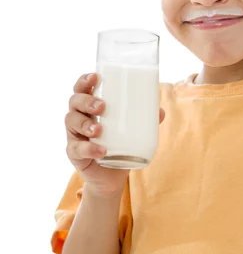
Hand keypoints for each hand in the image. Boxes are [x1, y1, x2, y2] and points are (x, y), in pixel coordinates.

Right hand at [65, 72, 164, 194]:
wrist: (111, 177)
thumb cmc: (119, 146)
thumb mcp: (132, 131)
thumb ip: (144, 121)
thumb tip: (160, 111)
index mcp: (89, 108)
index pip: (81, 89)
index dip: (84, 81)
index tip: (95, 77)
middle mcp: (78, 118)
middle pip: (74, 102)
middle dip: (86, 101)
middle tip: (102, 106)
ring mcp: (74, 136)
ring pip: (72, 122)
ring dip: (85, 124)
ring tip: (99, 129)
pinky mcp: (74, 154)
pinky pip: (77, 149)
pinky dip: (89, 149)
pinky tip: (101, 150)